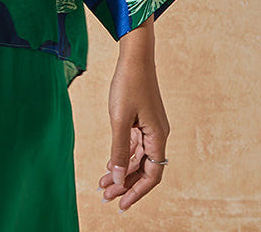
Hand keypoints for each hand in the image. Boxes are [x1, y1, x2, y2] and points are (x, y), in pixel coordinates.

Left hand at [99, 20, 169, 211]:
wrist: (134, 56)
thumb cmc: (128, 84)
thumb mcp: (120, 120)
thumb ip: (120, 151)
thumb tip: (119, 179)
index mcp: (158, 137)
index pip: (152, 175)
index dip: (137, 192)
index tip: (121, 205)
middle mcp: (158, 134)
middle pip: (144, 168)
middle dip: (125, 184)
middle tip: (105, 196)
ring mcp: (150, 126)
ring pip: (137, 157)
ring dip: (121, 170)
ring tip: (102, 183)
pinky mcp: (142, 119)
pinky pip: (134, 144)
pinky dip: (122, 155)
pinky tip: (109, 164)